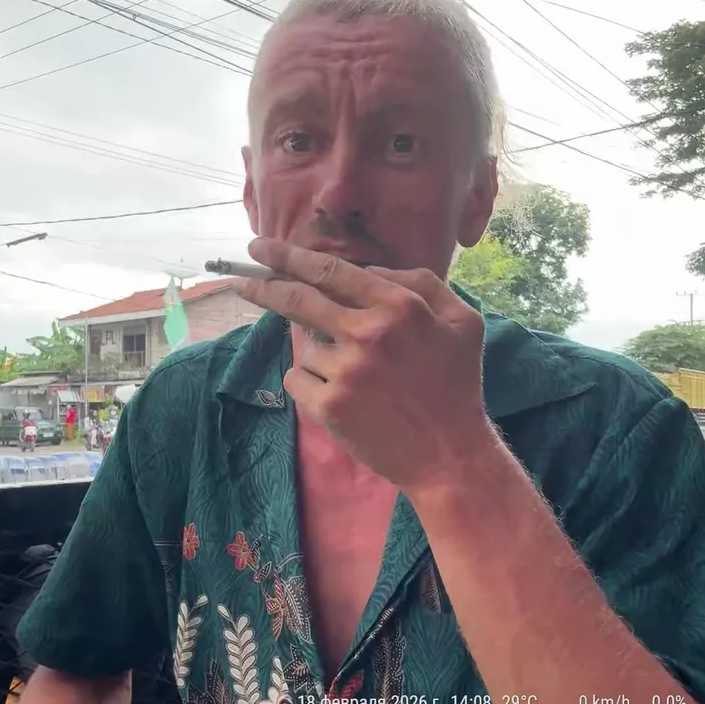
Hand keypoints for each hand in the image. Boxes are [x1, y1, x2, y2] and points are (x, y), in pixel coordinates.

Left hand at [232, 238, 492, 490]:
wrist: (449, 455)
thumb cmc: (458, 384)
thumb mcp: (462, 320)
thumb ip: (421, 283)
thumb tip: (368, 270)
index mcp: (399, 306)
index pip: (329, 270)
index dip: (288, 256)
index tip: (261, 248)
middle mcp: (368, 333)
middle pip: (297, 299)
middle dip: (263, 287)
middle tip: (242, 282)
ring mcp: (345, 371)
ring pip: (304, 346)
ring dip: (318, 354)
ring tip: (355, 378)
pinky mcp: (329, 406)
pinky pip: (297, 379)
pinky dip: (308, 383)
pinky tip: (340, 396)